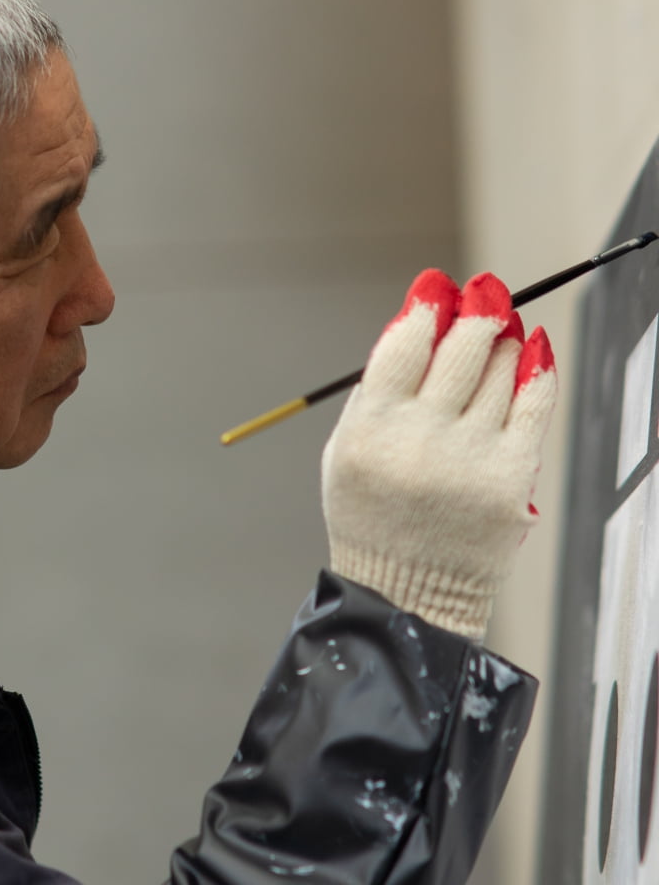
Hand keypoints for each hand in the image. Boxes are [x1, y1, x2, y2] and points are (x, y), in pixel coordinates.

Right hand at [321, 270, 556, 640]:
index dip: (428, 305)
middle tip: (483, 295)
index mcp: (370, 429)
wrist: (405, 596)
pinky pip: (533, 403)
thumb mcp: (347, 451)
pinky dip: (538, 368)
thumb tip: (420, 319)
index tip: (439, 288)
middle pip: (461, 348)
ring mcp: (468, 459)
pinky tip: (533, 350)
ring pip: (502, 368)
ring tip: (499, 338)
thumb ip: (377, 390)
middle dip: (477, 311)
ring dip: (505, 341)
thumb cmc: (374, 516)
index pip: (407, 343)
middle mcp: (419, 440)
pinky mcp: (509, 478)